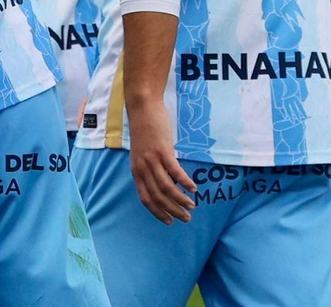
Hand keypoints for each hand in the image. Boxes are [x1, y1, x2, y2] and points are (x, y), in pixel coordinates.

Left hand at [126, 97, 195, 224]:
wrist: (142, 108)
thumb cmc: (144, 130)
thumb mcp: (142, 154)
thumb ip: (149, 169)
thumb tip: (163, 183)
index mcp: (136, 171)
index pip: (145, 199)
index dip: (158, 213)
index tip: (169, 221)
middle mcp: (142, 168)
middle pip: (158, 197)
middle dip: (172, 211)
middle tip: (186, 219)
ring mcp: (152, 160)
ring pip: (167, 188)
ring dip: (180, 200)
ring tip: (192, 206)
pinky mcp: (163, 151)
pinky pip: (175, 172)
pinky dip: (185, 182)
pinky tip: (193, 189)